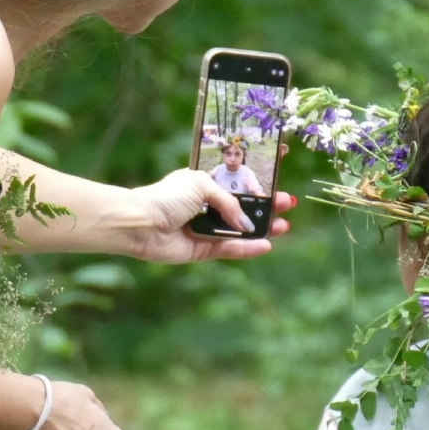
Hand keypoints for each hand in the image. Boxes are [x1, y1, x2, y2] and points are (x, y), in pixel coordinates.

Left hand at [123, 166, 295, 262]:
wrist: (141, 223)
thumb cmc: (167, 197)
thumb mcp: (201, 185)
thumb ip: (229, 202)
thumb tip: (245, 222)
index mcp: (204, 183)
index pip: (235, 181)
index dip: (255, 181)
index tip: (276, 179)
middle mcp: (206, 206)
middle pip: (242, 208)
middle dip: (265, 206)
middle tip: (287, 205)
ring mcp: (205, 229)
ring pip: (239, 231)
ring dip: (261, 228)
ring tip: (283, 226)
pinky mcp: (202, 250)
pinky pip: (229, 249)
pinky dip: (247, 248)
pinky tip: (265, 245)